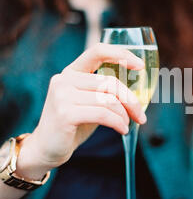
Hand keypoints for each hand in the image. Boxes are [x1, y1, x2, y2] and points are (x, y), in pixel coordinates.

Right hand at [16, 44, 146, 178]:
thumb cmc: (73, 124)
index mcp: (72, 71)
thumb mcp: (89, 102)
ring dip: (124, 115)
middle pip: (109, 82)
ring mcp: (63, 95)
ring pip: (108, 100)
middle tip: (140, 116)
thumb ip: (104, 91)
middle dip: (131, 100)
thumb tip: (137, 92)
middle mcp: (64, 79)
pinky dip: (118, 123)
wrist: (46, 148)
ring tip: (127, 125)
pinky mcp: (65, 114)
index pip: (97, 51)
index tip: (140, 66)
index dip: (121, 54)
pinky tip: (122, 130)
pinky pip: (103, 114)